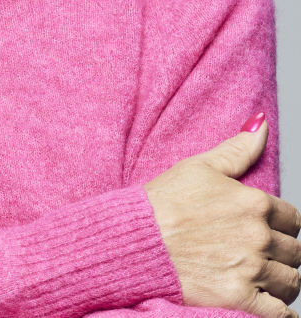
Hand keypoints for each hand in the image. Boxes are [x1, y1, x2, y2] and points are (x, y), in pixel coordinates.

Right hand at [144, 116, 300, 317]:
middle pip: (295, 251)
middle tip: (263, 253)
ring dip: (281, 280)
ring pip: (291, 282)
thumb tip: (261, 125)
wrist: (138, 237)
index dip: (283, 224)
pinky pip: (280, 314)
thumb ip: (238, 149)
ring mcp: (250, 269)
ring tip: (265, 278)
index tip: (271, 229)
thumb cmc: (164, 200)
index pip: (293, 219)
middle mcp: (258, 235)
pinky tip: (274, 307)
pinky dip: (282, 314)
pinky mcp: (239, 298)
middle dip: (283, 252)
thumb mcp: (200, 166)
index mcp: (254, 202)